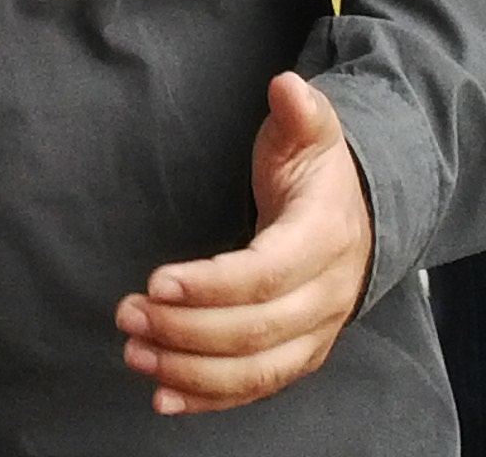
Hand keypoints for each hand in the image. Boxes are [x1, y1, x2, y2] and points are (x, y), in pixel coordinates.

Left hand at [115, 72, 372, 416]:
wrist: (358, 215)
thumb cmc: (317, 170)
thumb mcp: (312, 131)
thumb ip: (300, 111)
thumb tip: (287, 85)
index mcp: (325, 238)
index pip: (266, 275)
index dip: (210, 285)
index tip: (155, 280)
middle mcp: (327, 295)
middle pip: (255, 331)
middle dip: (186, 329)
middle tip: (127, 313)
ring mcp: (316, 333)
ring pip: (255, 371)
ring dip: (190, 371)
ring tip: (134, 351)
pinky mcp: (299, 356)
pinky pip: (257, 390)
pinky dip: (210, 400)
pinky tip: (164, 396)